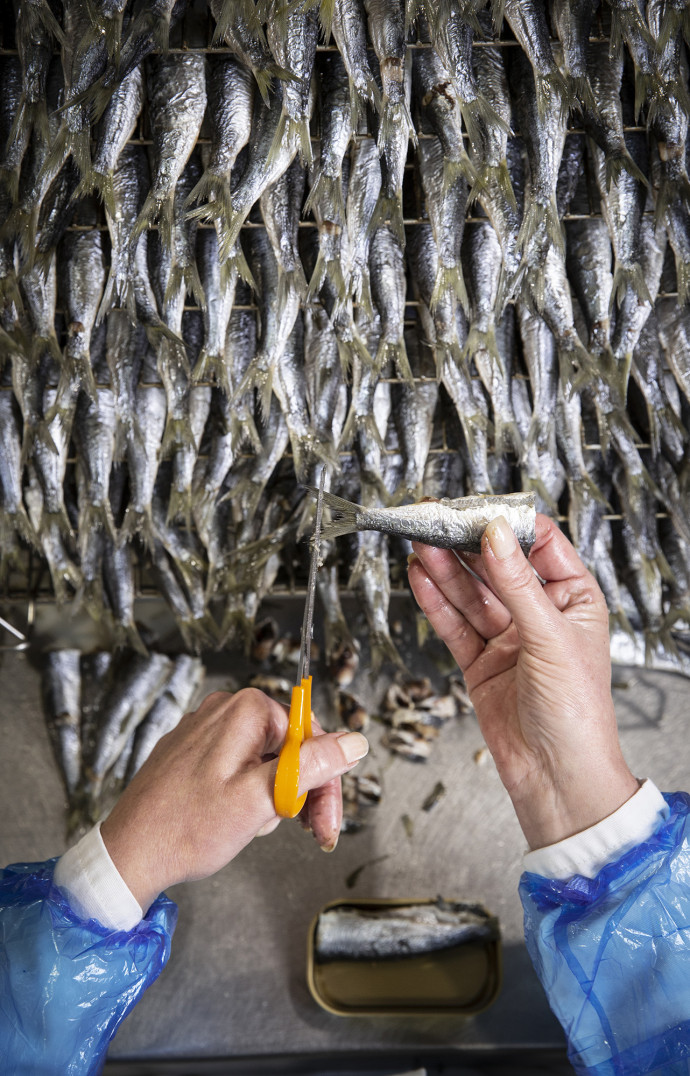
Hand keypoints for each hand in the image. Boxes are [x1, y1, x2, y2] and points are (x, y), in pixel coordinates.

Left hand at [100, 688, 368, 910]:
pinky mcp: (191, 753)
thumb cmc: (188, 828)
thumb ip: (312, 765)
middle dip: (299, 792)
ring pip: (265, 761)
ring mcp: (204, 730)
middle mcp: (224, 709)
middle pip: (289, 747)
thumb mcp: (262, 798)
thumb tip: (356, 741)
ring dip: (272, 798)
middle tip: (308, 833)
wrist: (128, 855)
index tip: (327, 820)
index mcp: (245, 710)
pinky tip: (234, 822)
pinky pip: (237, 768)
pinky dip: (246, 795)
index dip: (325, 782)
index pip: (311, 737)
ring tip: (254, 828)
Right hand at [407, 514, 638, 849]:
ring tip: (419, 543)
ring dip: (444, 568)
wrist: (556, 778)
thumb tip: (495, 535)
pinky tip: (419, 578)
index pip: (539, 544)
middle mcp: (540, 614)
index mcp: (575, 599)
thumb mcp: (551, 638)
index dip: (506, 524)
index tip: (475, 510)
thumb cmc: (577, 715)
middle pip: (496, 566)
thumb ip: (518, 585)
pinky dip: (436, 602)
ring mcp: (508, 638)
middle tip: (434, 521)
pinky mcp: (480, 663)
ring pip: (470, 593)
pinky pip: (455, 624)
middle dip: (465, 544)